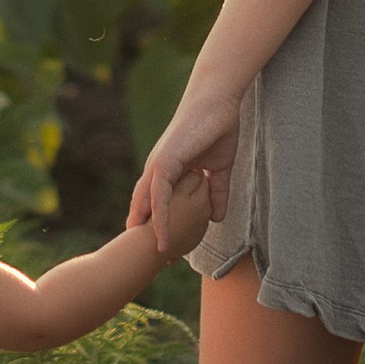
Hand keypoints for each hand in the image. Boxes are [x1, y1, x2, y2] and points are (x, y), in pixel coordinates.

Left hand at [129, 112, 236, 255]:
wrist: (217, 102)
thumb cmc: (217, 129)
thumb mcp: (219, 169)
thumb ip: (216, 192)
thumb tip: (217, 218)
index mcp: (167, 172)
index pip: (157, 205)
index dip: (159, 227)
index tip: (166, 252)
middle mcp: (157, 170)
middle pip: (146, 208)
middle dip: (148, 235)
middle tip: (155, 262)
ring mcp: (158, 165)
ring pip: (148, 205)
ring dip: (150, 231)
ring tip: (156, 255)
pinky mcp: (165, 160)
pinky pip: (158, 194)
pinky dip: (158, 215)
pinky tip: (161, 234)